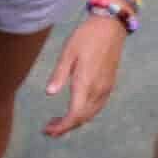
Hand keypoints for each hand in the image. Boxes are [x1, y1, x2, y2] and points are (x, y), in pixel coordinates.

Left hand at [41, 12, 127, 136]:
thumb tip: (49, 93)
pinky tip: (73, 110)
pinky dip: (84, 114)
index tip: (47, 130)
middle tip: (48, 129)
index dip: (62, 126)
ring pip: (91, 114)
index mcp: (86, 83)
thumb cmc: (86, 37)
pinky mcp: (109, 85)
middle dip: (65, 127)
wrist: (110, 28)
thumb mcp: (68, 53)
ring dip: (75, 122)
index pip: (75, 114)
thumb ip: (59, 74)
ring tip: (57, 122)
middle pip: (83, 118)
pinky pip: (97, 106)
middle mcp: (98, 90)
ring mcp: (106, 88)